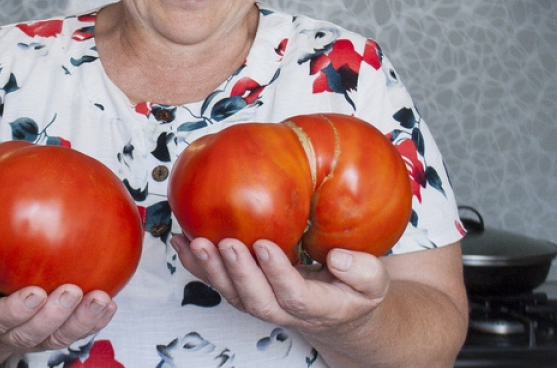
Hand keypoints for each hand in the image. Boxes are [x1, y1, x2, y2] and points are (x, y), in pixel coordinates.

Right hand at [0, 213, 118, 353]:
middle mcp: (7, 333)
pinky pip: (76, 331)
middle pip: (30, 335)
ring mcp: (33, 336)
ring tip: (102, 299)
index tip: (34, 294)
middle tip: (72, 291)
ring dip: (82, 322)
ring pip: (58, 338)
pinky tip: (110, 301)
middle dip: (53, 317)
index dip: (15, 312)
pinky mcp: (54, 332)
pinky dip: (94, 320)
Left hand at [171, 234, 388, 334]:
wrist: (340, 312)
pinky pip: (218, 282)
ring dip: (212, 270)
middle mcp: (285, 310)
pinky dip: (197, 265)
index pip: (295, 297)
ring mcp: (262, 302)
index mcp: (319, 308)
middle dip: (238, 273)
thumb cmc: (355, 293)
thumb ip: (364, 272)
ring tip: (197, 243)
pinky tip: (182, 243)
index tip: (265, 245)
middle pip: (256, 301)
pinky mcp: (245, 291)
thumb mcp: (374, 284)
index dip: (277, 274)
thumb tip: (338, 258)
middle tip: (227, 244)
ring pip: (232, 295)